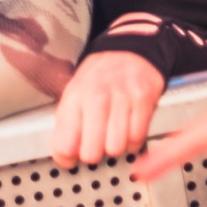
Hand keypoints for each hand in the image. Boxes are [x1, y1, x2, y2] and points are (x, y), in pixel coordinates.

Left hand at [51, 49, 166, 168]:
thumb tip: (63, 155)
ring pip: (115, 148)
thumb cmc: (100, 75)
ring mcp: (121, 98)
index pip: (64, 144)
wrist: (129, 48)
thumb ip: (67, 122)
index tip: (70, 158)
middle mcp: (96, 97)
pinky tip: (128, 129)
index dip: (66, 158)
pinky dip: (133, 141)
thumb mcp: (74, 91)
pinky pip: (137, 138)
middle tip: (95, 144)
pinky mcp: (143, 100)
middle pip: (91, 152)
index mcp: (74, 97)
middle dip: (93, 155)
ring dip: (115, 147)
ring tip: (112, 133)